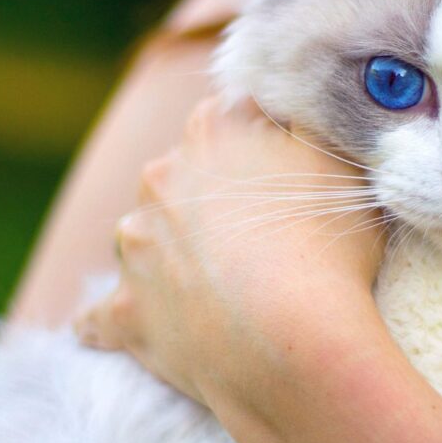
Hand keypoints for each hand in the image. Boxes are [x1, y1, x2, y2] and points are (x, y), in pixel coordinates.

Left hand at [74, 96, 385, 407]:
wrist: (295, 341)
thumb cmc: (327, 247)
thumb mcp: (339, 158)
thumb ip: (307, 117)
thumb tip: (292, 101)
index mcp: (211, 131)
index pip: (229, 121)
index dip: (257, 149)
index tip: (281, 179)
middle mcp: (159, 178)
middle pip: (181, 178)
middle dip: (207, 201)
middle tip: (255, 240)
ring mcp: (136, 246)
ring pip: (142, 238)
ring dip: (165, 254)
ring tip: (210, 289)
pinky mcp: (124, 312)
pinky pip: (102, 317)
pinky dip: (111, 323)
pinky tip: (121, 331)